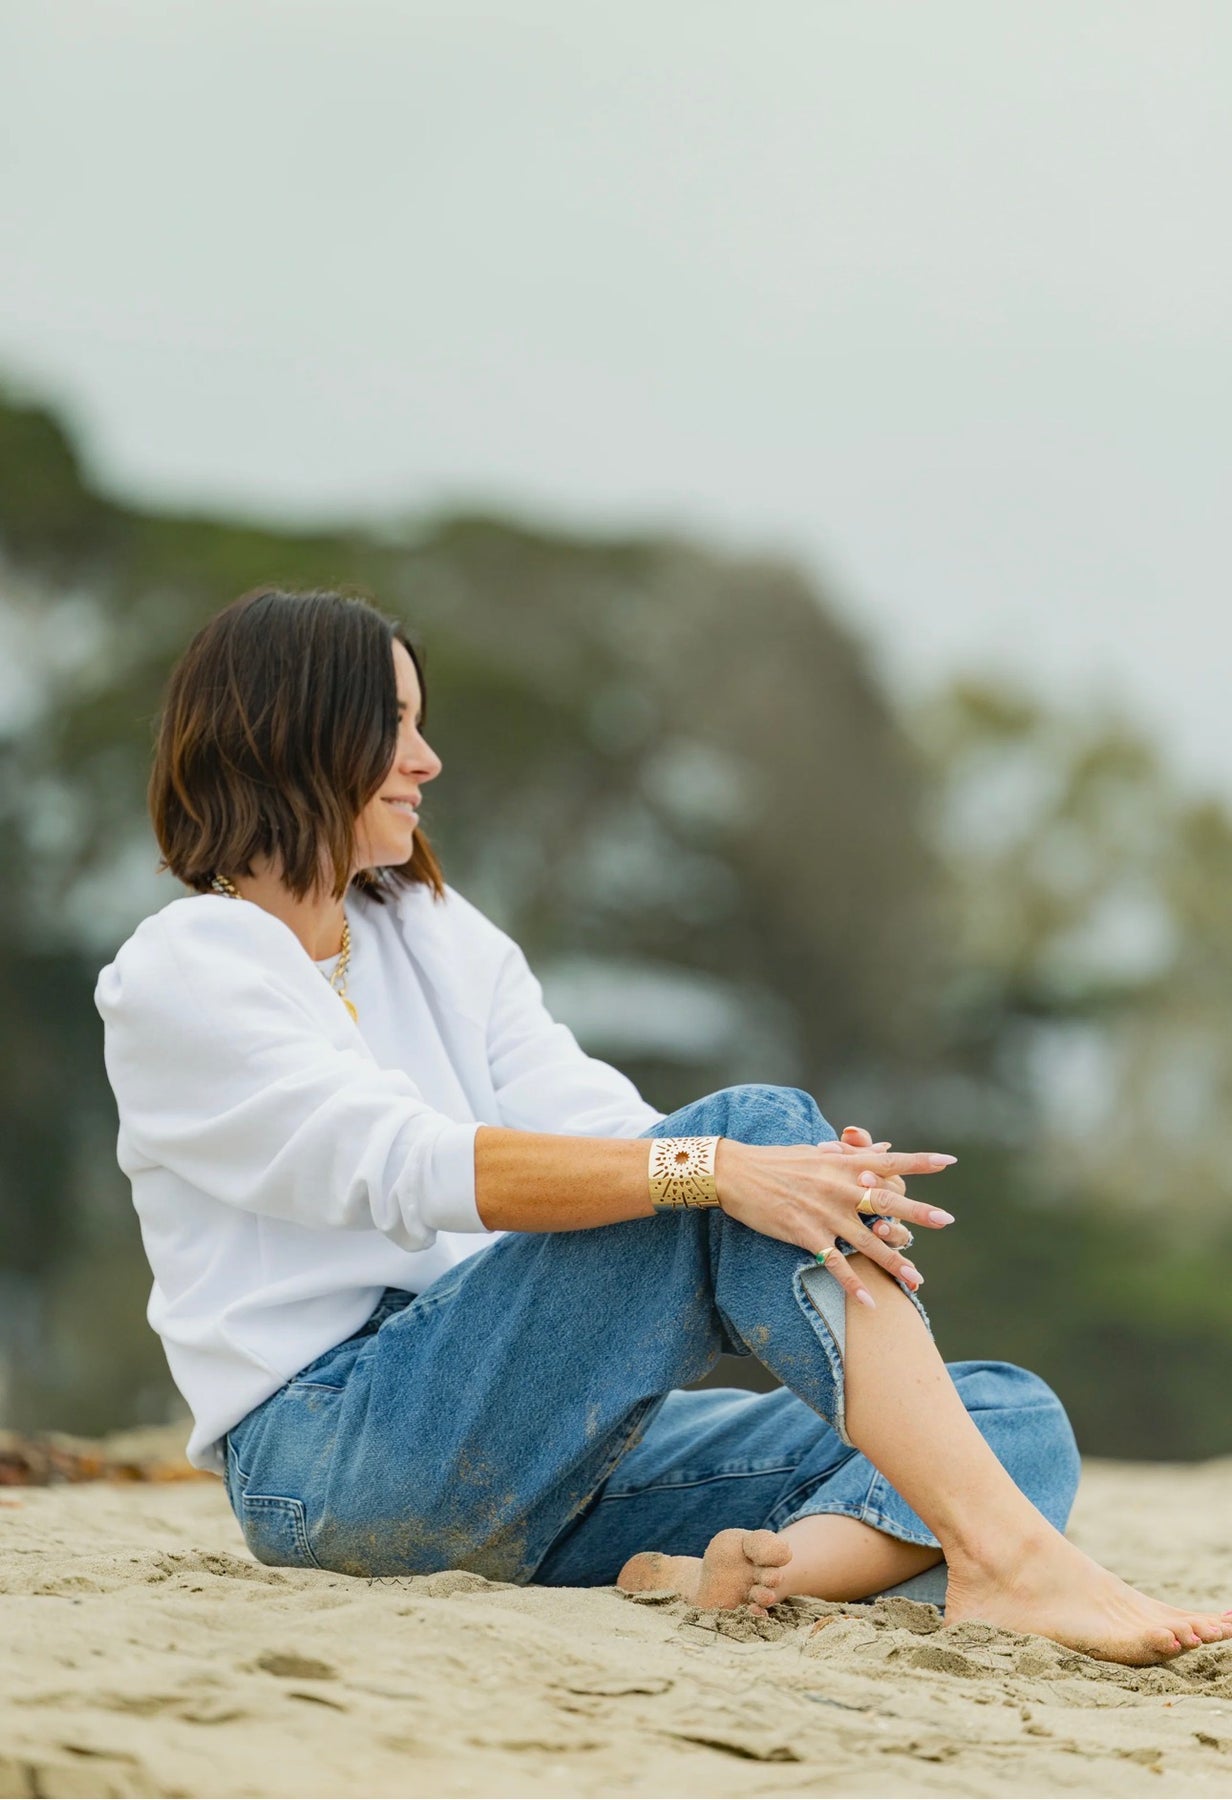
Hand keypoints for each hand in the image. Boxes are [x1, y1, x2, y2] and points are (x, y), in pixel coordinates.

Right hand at [714, 1133, 956, 1309]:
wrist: (736, 1173)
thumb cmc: (777, 1161)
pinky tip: (870, 1302)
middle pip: (886, 1201)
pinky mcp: (806, 1234)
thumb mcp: (817, 1153)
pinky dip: (853, 1285)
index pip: (889, 1161)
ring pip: (867, 1241)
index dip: (919, 1162)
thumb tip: (885, 1148)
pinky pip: (835, 1264)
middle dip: (917, 1212)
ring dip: (894, 1262)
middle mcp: (840, 1188)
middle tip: (946, 1220)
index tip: (948, 1162)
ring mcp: (824, 1213)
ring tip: (917, 1280)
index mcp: (844, 1165)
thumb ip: (853, 1155)